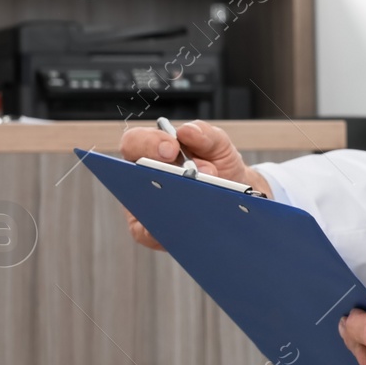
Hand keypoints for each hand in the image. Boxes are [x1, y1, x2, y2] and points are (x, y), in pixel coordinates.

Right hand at [117, 120, 270, 250]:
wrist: (236, 197)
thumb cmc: (218, 166)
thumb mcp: (219, 146)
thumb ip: (206, 135)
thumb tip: (186, 131)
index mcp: (153, 149)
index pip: (135, 142)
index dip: (149, 143)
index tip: (172, 149)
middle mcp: (141, 175)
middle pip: (130, 173)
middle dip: (160, 174)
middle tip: (190, 177)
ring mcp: (140, 203)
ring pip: (140, 205)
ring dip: (167, 203)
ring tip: (197, 202)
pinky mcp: (146, 230)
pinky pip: (147, 233)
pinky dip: (164, 231)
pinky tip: (186, 226)